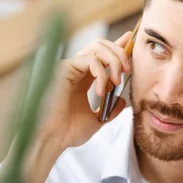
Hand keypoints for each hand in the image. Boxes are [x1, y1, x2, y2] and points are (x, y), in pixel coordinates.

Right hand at [39, 31, 131, 150]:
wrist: (52, 139)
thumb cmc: (67, 132)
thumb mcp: (96, 120)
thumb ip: (110, 109)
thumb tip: (122, 100)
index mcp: (82, 79)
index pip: (102, 55)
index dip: (117, 46)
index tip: (130, 43)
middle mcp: (76, 70)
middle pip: (101, 45)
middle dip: (119, 52)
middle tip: (127, 70)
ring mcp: (69, 68)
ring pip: (96, 47)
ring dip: (113, 60)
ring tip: (117, 80)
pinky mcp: (64, 68)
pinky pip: (89, 59)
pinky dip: (101, 73)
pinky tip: (100, 91)